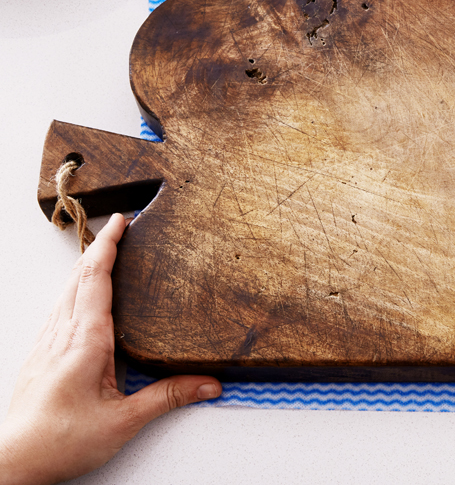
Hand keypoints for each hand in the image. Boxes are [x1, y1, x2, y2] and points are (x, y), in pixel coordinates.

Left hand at [0, 214, 221, 484]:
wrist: (14, 463)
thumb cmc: (59, 442)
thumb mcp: (123, 421)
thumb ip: (167, 397)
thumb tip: (207, 383)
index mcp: (85, 340)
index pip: (96, 278)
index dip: (108, 245)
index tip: (121, 221)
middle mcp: (62, 335)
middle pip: (79, 276)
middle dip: (99, 246)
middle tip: (118, 226)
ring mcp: (46, 344)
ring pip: (65, 291)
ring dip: (84, 265)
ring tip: (101, 252)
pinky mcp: (39, 356)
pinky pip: (57, 309)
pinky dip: (72, 288)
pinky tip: (77, 296)